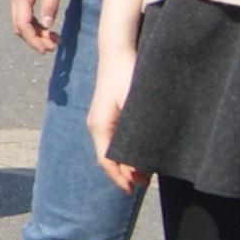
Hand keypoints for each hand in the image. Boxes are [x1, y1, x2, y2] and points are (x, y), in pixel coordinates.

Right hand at [10, 0, 65, 50]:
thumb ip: (50, 3)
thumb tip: (49, 25)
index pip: (23, 24)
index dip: (33, 39)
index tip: (46, 48)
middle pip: (20, 27)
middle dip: (35, 40)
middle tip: (52, 48)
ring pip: (22, 24)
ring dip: (36, 34)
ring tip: (54, 41)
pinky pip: (25, 17)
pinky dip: (36, 26)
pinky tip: (48, 31)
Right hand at [88, 39, 139, 190]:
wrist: (117, 49)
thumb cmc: (127, 74)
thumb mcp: (134, 104)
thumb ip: (135, 132)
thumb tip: (139, 161)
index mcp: (100, 126)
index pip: (106, 161)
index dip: (119, 178)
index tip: (132, 190)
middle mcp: (96, 125)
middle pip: (107, 158)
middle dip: (124, 174)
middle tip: (143, 184)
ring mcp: (99, 119)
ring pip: (110, 149)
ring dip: (124, 163)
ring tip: (143, 173)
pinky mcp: (106, 113)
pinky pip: (112, 139)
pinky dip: (123, 150)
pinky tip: (136, 151)